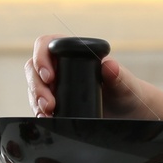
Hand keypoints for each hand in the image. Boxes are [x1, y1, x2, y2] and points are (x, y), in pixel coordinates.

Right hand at [24, 34, 148, 118]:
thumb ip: (118, 75)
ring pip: (34, 86)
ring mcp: (56, 84)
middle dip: (37, 86)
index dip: (41, 57)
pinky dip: (39, 111)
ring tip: (47, 113)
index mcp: (74, 50)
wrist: (128, 115)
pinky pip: (37, 103)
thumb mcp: (124, 84)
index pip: (47, 44)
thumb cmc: (127, 92)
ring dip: (36, 100)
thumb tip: (110, 66)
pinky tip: (46, 119)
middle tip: (49, 104)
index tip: (49, 76)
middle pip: (34, 68)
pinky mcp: (54, 102)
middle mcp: (61, 65)